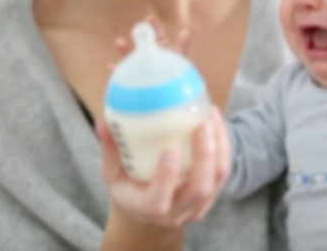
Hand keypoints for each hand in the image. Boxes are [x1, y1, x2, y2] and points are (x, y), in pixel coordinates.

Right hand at [98, 106, 229, 226]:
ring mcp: (197, 204)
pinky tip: (215, 121)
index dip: (167, 177)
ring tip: (210, 114)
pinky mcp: (212, 193)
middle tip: (201, 124)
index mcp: (148, 208)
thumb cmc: (129, 187)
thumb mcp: (113, 174)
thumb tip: (103, 123)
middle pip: (199, 188)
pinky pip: (223, 169)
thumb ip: (111, 150)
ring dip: (218, 144)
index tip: (171, 150)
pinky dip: (223, 144)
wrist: (151, 208)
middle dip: (204, 155)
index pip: (159, 201)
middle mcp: (177, 211)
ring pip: (217, 177)